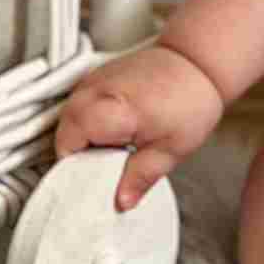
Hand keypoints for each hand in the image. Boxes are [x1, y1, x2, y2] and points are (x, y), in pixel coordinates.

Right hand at [54, 44, 224, 210]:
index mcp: (108, 109)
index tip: (93, 187)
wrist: (199, 62)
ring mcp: (92, 80)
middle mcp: (93, 91)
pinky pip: (79, 107)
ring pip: (69, 121)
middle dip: (81, 158)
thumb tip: (121, 201)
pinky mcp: (97, 77)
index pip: (68, 150)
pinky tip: (115, 132)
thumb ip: (141, 178)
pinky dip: (89, 123)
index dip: (78, 172)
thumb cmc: (190, 98)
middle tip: (108, 171)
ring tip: (115, 150)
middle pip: (64, 136)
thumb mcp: (170, 149)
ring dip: (84, 140)